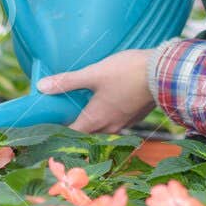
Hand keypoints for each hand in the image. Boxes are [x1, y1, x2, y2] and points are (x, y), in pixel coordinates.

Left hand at [36, 48, 157, 134]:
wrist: (164, 73)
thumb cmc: (127, 72)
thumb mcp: (94, 73)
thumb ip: (67, 81)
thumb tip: (42, 86)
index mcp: (95, 120)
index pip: (71, 133)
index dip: (58, 130)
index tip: (50, 123)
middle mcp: (109, 126)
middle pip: (86, 130)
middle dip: (75, 121)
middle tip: (65, 108)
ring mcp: (124, 123)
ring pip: (102, 125)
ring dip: (93, 117)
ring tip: (86, 101)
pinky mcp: (136, 116)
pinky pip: (116, 119)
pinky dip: (108, 112)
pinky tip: (108, 98)